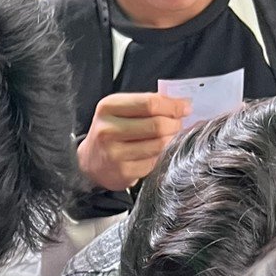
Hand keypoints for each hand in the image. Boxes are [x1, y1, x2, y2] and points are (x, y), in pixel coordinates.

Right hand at [76, 93, 191, 191]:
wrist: (89, 161)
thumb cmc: (111, 131)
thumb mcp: (120, 110)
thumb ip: (146, 104)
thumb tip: (181, 105)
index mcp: (108, 107)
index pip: (150, 104)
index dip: (173, 105)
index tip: (185, 107)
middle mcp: (108, 130)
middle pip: (157, 125)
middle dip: (175, 124)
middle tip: (178, 124)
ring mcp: (114, 153)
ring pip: (159, 145)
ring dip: (171, 140)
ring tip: (169, 136)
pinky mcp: (122, 172)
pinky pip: (154, 162)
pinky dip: (161, 156)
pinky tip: (156, 152)